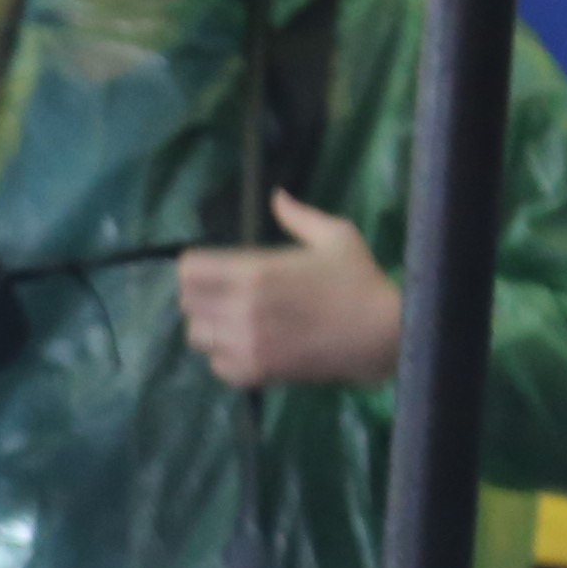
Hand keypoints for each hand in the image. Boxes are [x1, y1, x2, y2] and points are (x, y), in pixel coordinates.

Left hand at [178, 191, 402, 389]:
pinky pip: (215, 365)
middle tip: (220, 294)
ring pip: (196, 335)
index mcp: (256, 271)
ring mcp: (245, 343)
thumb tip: (276, 195)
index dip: (195, 266)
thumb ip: (299, 216)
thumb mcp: (336, 236)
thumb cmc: (358, 281)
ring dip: (209, 326)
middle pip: (187, 302)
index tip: (209, 268)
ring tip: (232, 321)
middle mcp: (242, 308)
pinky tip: (245, 345)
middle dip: (199, 295)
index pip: (190, 268)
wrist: (379, 334)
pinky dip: (224, 357)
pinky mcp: (254, 372)